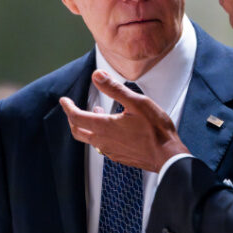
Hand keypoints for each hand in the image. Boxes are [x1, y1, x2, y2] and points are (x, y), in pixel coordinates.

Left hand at [59, 70, 189, 171]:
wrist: (167, 156)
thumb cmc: (155, 130)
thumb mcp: (137, 102)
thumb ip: (114, 89)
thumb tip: (97, 76)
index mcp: (104, 127)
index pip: (77, 117)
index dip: (68, 107)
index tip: (64, 100)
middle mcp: (103, 141)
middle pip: (78, 131)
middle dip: (73, 119)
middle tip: (73, 109)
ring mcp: (111, 151)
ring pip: (90, 139)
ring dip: (88, 126)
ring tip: (96, 114)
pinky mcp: (119, 156)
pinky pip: (102, 146)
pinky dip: (99, 135)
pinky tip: (111, 128)